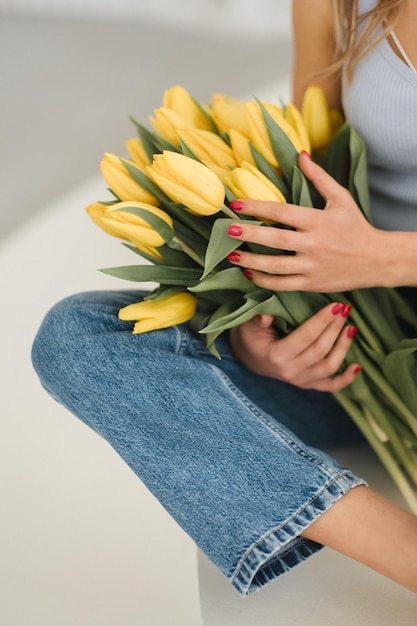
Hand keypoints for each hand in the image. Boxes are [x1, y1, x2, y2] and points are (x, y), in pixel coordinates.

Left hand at [227, 151, 384, 292]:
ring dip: (251, 261)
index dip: (257, 207)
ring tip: (231, 255)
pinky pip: (283, 285)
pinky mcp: (312, 284)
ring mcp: (312, 266)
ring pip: (275, 266)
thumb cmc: (356, 226)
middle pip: (274, 240)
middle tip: (227, 230)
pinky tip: (249, 273)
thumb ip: (318, 177)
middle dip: (249, 234)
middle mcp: (313, 244)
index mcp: (318, 221)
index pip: (281, 212)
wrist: (377, 260)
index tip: (236, 204)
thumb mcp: (341, 198)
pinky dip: (264, 281)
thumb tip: (300, 154)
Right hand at [229, 302, 360, 390]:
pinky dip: (346, 379)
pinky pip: (330, 386)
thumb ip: (257, 319)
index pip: (305, 337)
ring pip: (329, 367)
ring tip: (350, 327)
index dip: (322, 321)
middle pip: (320, 350)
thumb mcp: (248, 324)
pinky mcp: (308, 384)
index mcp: (276, 356)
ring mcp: (300, 380)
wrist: (249, 356)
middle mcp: (290, 371)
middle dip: (335, 328)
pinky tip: (357, 366)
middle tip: (345, 308)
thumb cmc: (250, 335)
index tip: (335, 305)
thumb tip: (265, 316)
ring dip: (343, 347)